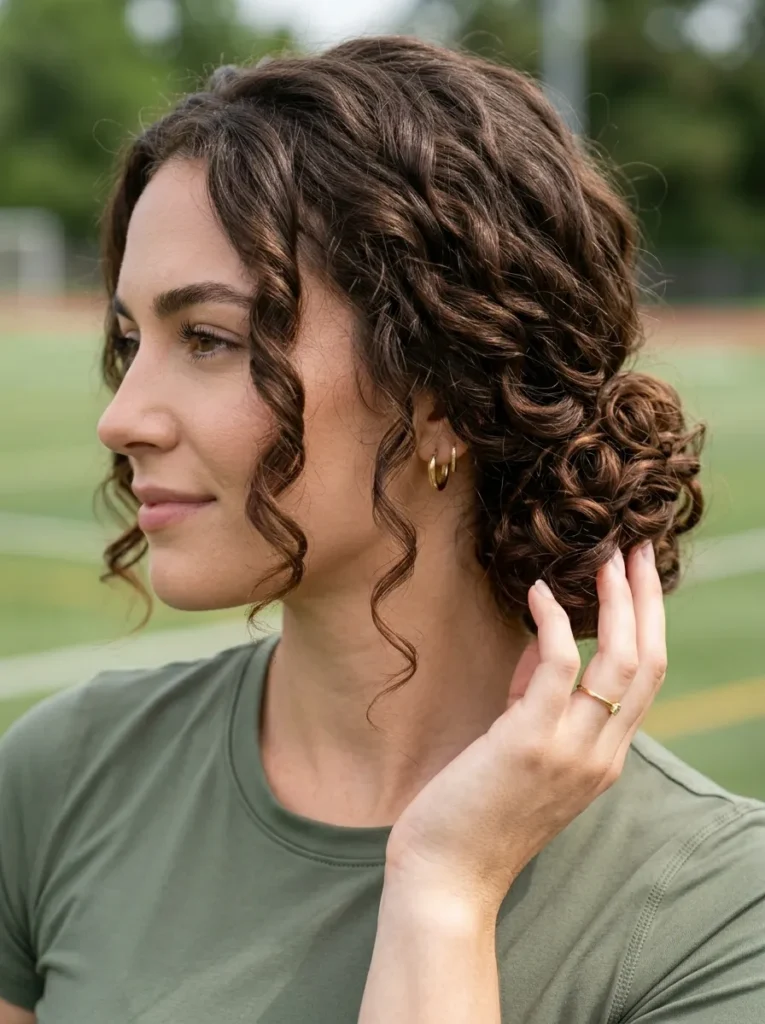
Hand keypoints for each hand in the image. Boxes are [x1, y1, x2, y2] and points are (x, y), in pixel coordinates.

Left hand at [385, 542, 666, 911]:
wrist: (447, 878)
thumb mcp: (520, 750)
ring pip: (620, 662)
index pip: (647, 680)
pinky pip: (560, 668)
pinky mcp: (529, 743)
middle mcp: (600, 755)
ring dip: (617, 602)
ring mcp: (571, 751)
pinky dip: (555, 623)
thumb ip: (536, 698)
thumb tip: (544, 641)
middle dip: (646, 601)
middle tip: (636, 550)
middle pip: (648, 663)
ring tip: (604, 558)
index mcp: (603, 758)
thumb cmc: (475, 813)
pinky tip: (539, 592)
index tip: (638, 576)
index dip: (650, 623)